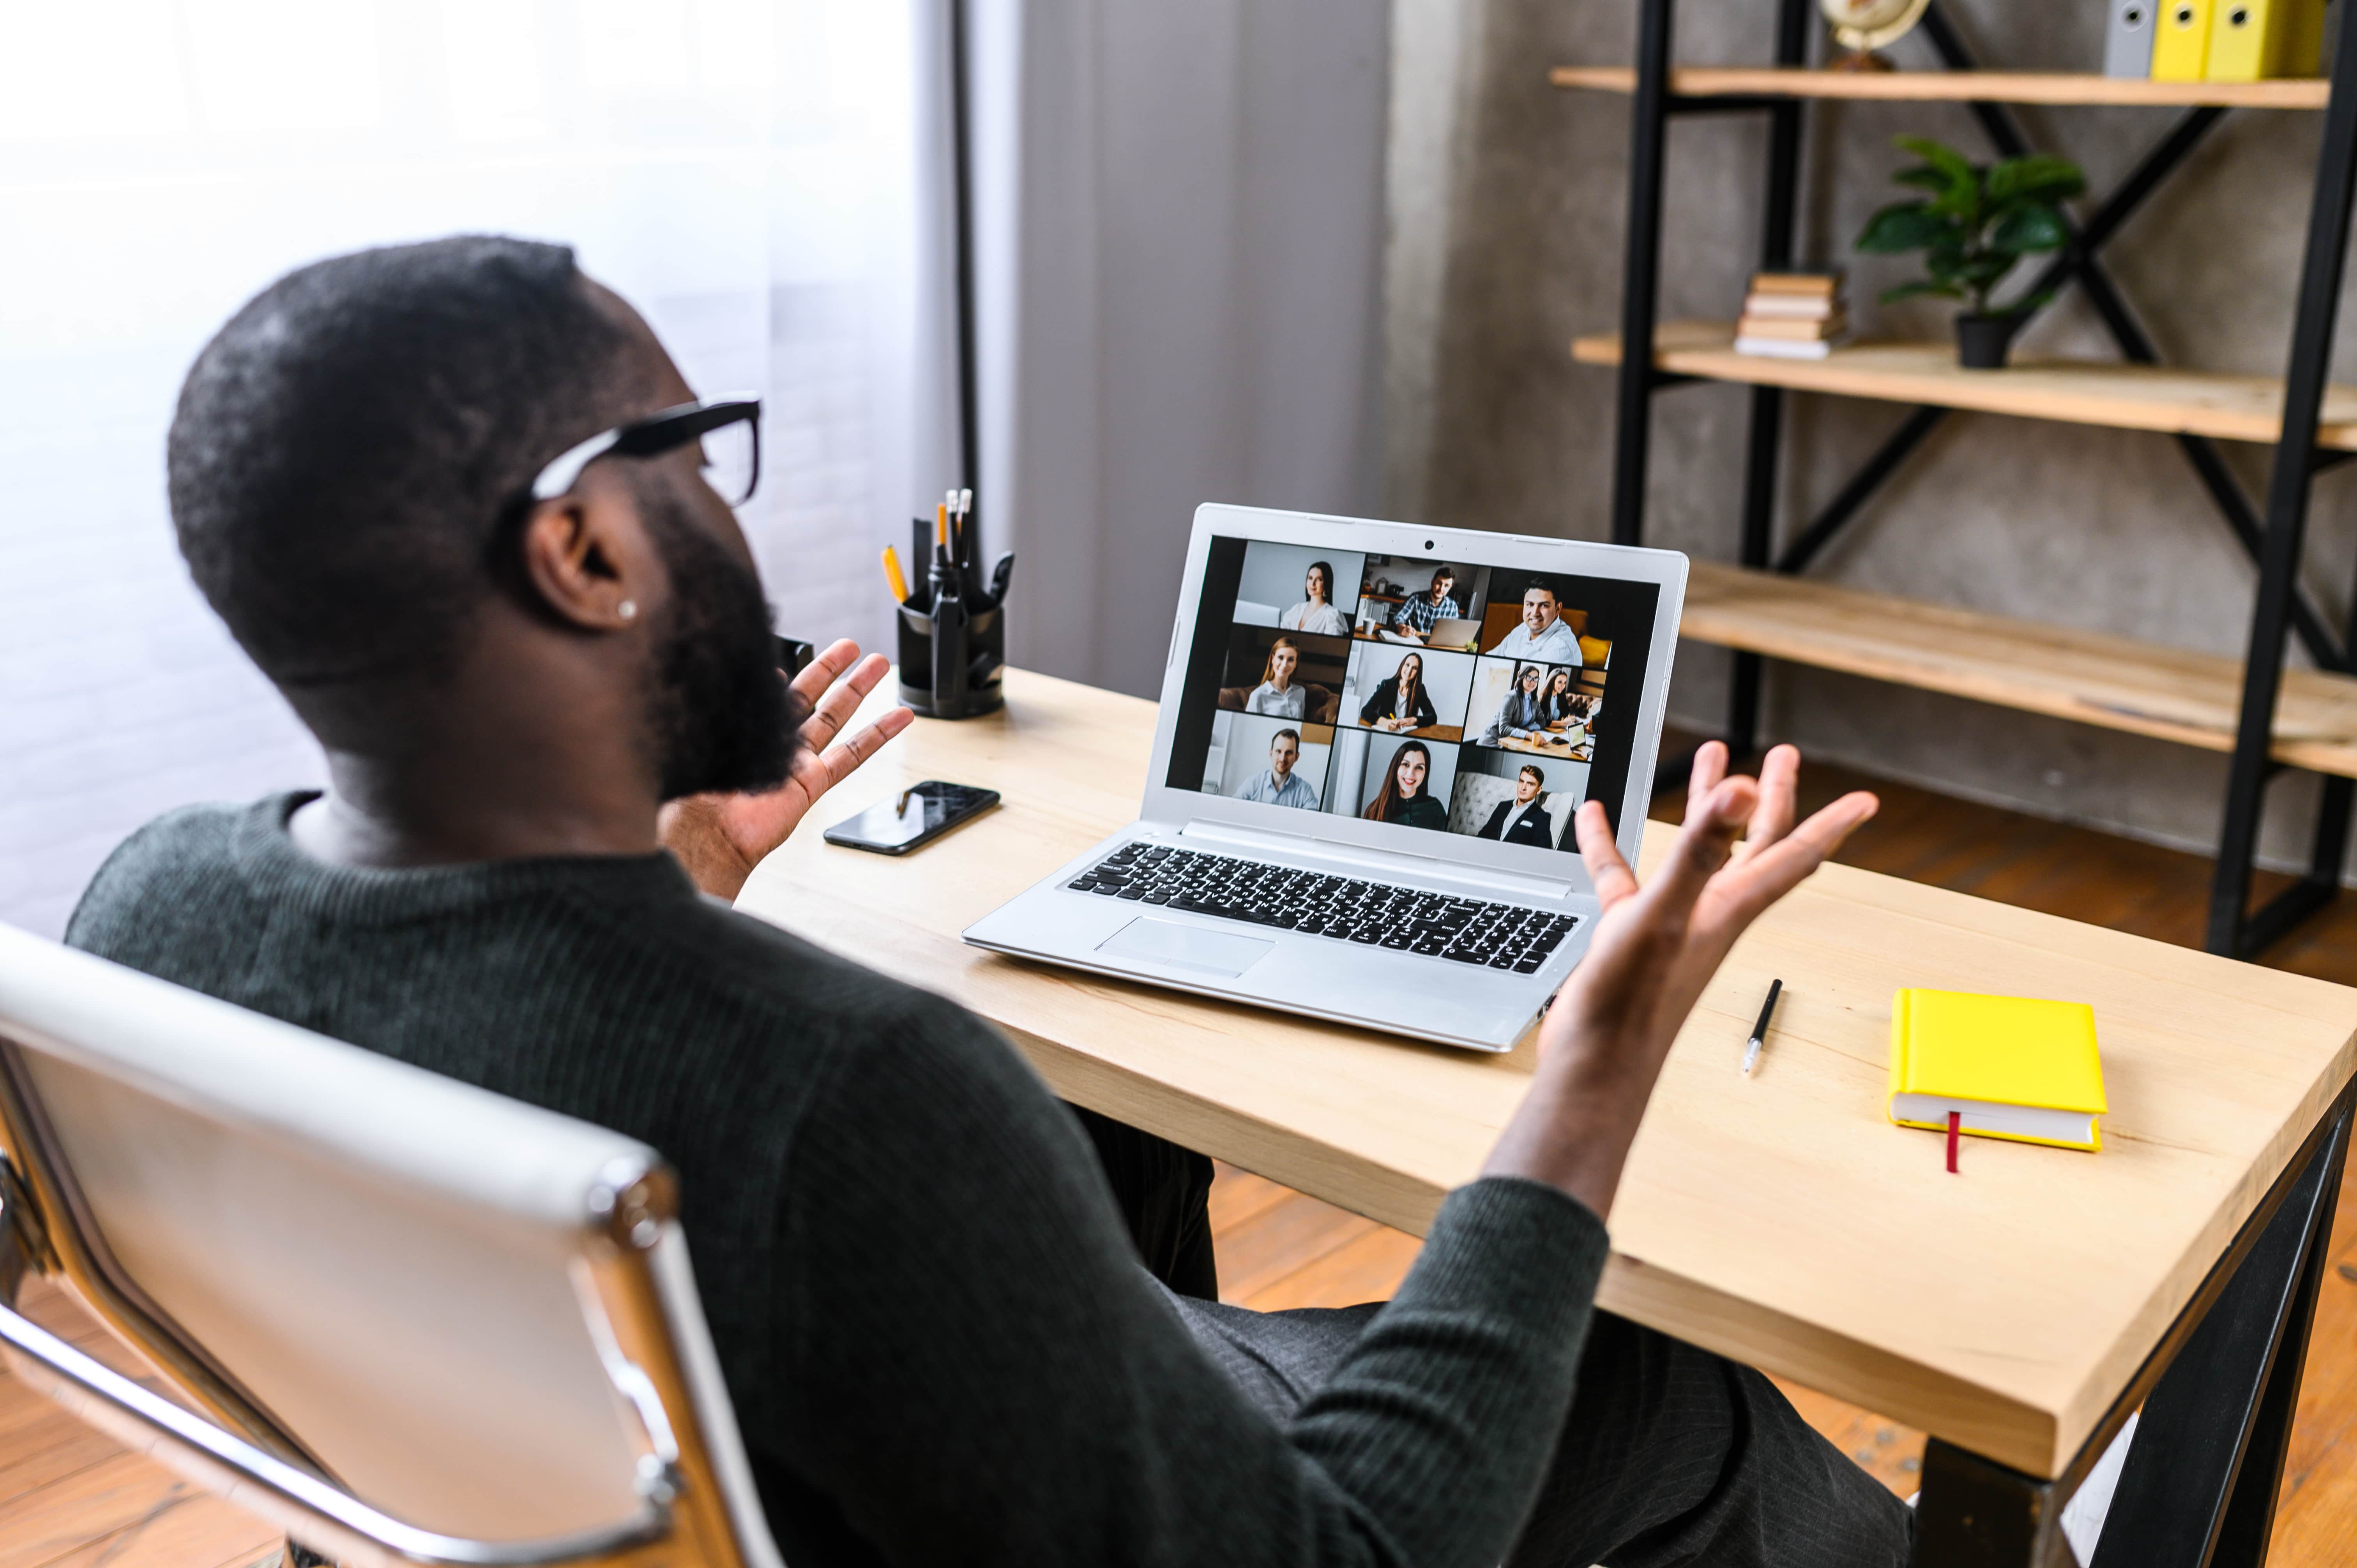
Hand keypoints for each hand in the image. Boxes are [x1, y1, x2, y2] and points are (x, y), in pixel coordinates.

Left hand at [659, 640, 913, 899]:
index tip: (791, 657)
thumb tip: (767, 676)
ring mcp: (798, 761)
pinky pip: (853, 754)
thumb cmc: (699, 785)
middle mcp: (776, 742)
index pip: (772, 693)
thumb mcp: (713, 726)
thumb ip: (739, 698)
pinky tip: (898, 718)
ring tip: (878, 665)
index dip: (783, 673)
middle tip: (850, 647)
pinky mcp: (814, 781)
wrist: (709, 831)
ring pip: (835, 716)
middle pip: (810, 695)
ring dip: (858, 689)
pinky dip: (878, 734)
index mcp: (748, 727)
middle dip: (831, 668)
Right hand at [1481, 743, 1876, 1218]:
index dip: (1832, 825)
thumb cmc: (1633, 1004)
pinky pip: (1626, 877)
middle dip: (1771, 797)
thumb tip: (1739, 794)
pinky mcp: (1632, 933)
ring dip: (1705, 808)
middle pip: (1756, 845)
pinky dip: (1614, 844)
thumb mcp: (1666, 915)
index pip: (1793, 855)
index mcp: (1729, 907)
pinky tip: (1596, 820)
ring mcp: (1673, 922)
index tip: (1867, 800)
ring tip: (1707, 762)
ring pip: (1699, 853)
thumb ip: (1699, 854)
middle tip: (1782, 755)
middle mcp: (1710, 912)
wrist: (1595, 1065)